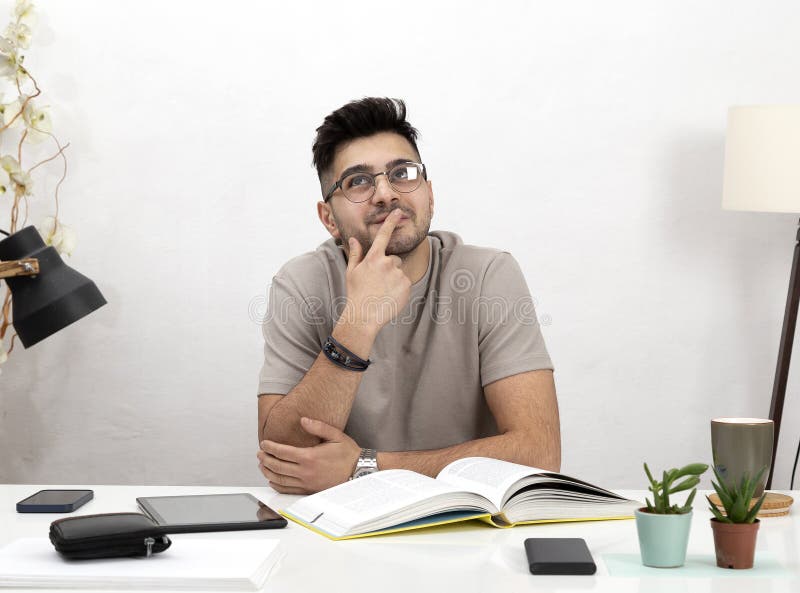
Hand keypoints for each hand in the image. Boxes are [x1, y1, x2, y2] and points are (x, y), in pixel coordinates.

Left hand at [257, 417, 360, 493]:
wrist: (359, 471)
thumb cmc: (348, 454)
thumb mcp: (335, 435)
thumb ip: (318, 427)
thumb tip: (303, 420)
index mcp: (310, 457)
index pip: (282, 452)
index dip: (270, 447)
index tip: (264, 444)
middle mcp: (306, 471)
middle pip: (277, 466)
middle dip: (265, 459)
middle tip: (260, 453)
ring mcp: (307, 482)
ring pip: (280, 479)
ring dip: (268, 472)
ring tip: (262, 465)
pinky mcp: (309, 490)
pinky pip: (288, 490)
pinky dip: (277, 485)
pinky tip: (273, 480)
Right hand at [343, 209, 411, 331]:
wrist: (364, 316)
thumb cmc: (356, 293)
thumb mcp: (352, 272)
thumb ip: (356, 253)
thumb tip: (354, 239)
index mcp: (373, 258)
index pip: (383, 236)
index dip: (390, 222)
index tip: (397, 212)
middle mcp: (387, 263)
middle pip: (393, 259)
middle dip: (388, 268)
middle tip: (378, 282)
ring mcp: (398, 274)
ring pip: (399, 272)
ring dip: (394, 278)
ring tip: (383, 291)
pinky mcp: (407, 285)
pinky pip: (405, 282)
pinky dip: (400, 288)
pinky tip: (389, 296)